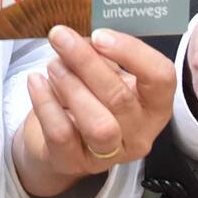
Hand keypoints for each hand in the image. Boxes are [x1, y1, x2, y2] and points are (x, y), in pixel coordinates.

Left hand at [13, 25, 175, 196]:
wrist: (56, 141)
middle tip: (60, 37)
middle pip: (121, 98)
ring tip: (53, 65)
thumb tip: (84, 38)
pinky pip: (61, 133)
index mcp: (152, 104)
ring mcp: (108, 154)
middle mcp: (138, 133)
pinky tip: (36, 81)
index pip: (161, 78)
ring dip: (71, 86)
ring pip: (98, 124)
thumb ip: (100, 54)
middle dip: (86, 62)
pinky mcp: (73, 162)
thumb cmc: (87, 95)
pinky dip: (45, 102)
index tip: (99, 35)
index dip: (132, 52)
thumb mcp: (103, 72)